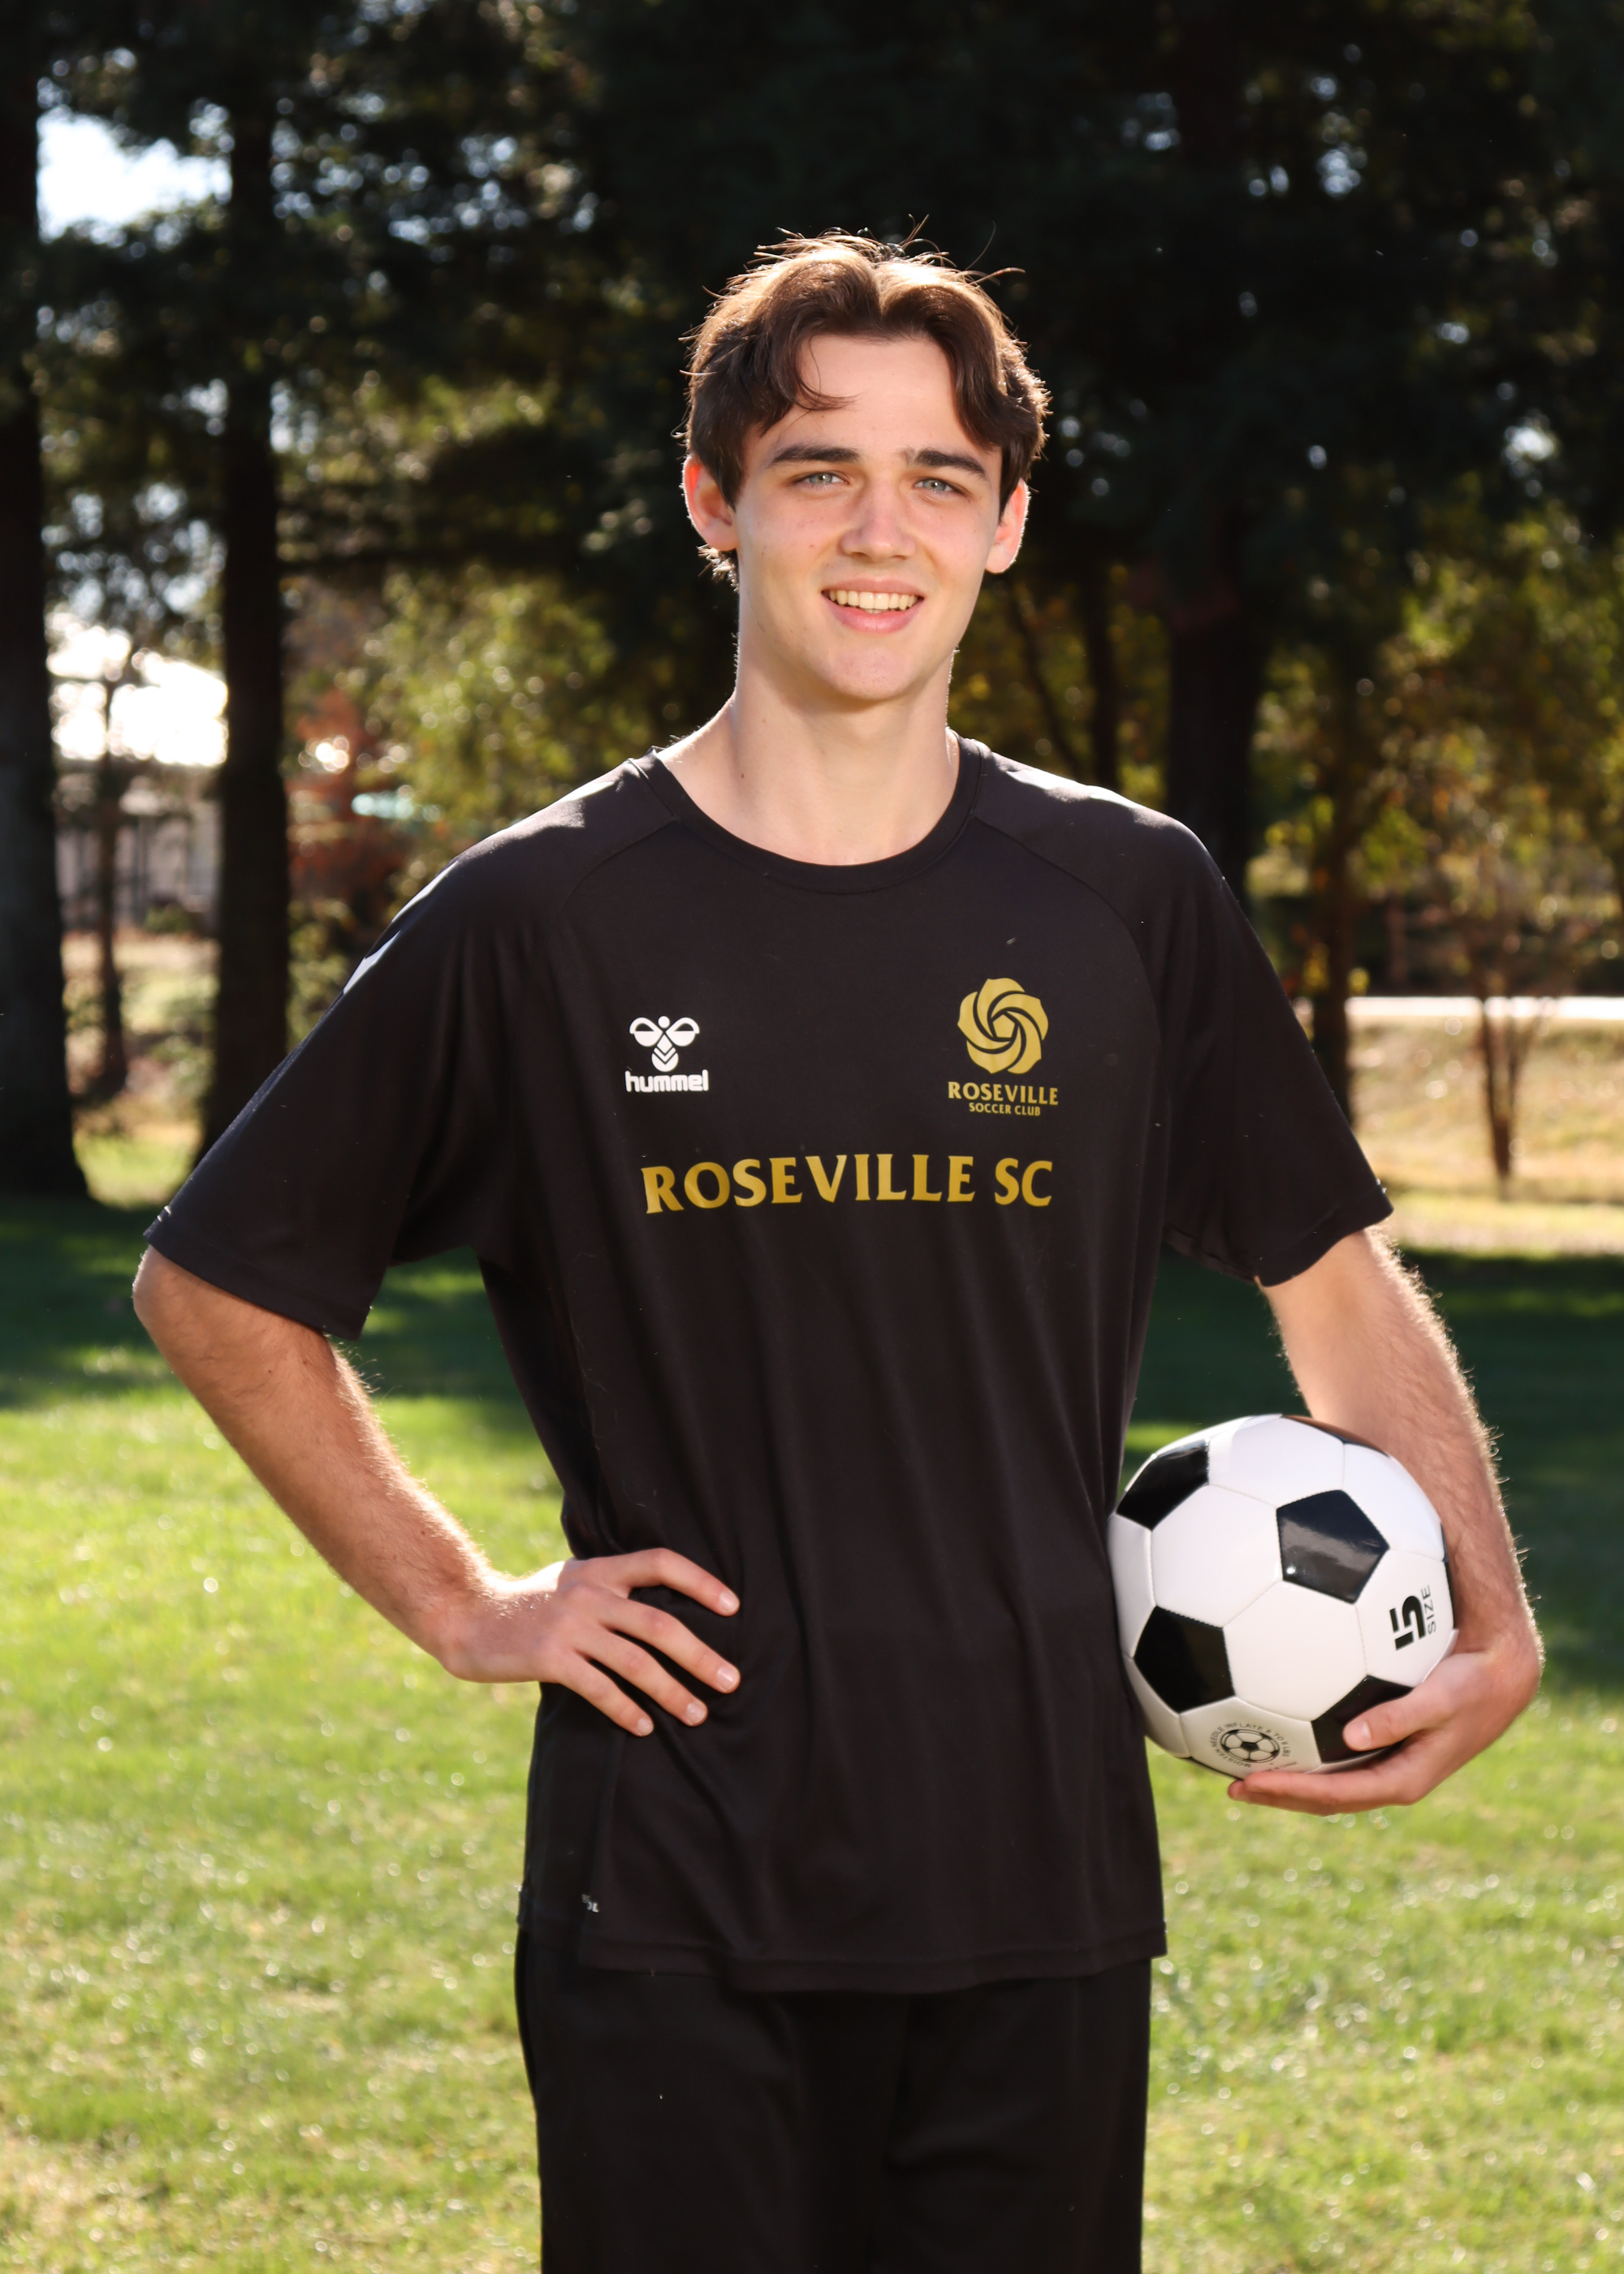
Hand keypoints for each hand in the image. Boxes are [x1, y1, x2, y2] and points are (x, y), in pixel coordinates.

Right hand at [435, 1548, 739, 1736]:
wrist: (466, 1615)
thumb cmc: (526, 1604)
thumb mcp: (569, 1579)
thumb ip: (609, 1587)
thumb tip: (659, 1609)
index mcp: (600, 1569)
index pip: (660, 1563)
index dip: (700, 1582)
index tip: (733, 1607)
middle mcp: (590, 1593)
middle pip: (659, 1624)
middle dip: (700, 1656)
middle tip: (730, 1681)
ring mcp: (569, 1626)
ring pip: (636, 1662)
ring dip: (672, 1691)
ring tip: (697, 1715)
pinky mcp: (550, 1658)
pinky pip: (600, 1688)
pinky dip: (626, 1709)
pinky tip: (644, 1726)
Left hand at [1228, 1629, 1540, 1814]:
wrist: (1501, 1676)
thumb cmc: (1472, 1685)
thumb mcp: (1441, 1699)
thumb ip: (1399, 1717)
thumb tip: (1351, 1737)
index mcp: (1403, 1780)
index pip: (1336, 1796)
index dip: (1293, 1793)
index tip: (1251, 1783)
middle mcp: (1392, 1778)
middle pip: (1325, 1798)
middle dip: (1279, 1795)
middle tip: (1231, 1785)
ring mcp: (1388, 1764)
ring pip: (1329, 1781)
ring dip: (1288, 1778)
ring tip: (1243, 1766)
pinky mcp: (1386, 1745)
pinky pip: (1338, 1757)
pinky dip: (1307, 1752)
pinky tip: (1278, 1729)